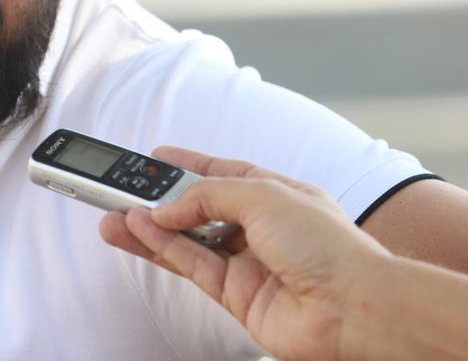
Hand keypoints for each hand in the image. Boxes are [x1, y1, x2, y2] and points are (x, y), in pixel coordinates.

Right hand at [99, 147, 391, 360]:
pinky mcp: (236, 295)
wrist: (354, 308)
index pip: (219, 174)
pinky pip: (190, 266)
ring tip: (112, 215)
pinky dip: (162, 249)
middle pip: (196, 208)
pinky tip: (138, 232)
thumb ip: (206, 196)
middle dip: (158, 199)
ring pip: (185, 240)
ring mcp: (247, 262)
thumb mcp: (261, 194)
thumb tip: (168, 207)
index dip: (184, 166)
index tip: (152, 158)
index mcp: (274, 193)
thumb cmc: (326, 244)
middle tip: (119, 189)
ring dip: (148, 227)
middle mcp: (259, 227)